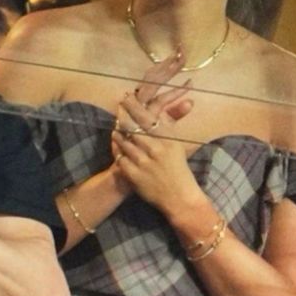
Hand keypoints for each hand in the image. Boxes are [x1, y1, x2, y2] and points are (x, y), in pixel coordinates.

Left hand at [112, 57, 195, 213]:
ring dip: (118, 134)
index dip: (134, 106)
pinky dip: (118, 153)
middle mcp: (156, 149)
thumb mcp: (178, 145)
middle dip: (123, 116)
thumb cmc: (179, 169)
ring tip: (116, 129)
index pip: (147, 117)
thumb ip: (169, 126)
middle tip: (118, 109)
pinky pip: (121, 159)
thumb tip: (168, 106)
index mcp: (168, 139)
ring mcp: (144, 163)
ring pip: (125, 142)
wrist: (180, 198)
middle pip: (133, 127)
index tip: (127, 98)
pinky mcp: (135, 176)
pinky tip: (117, 148)